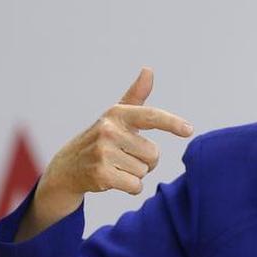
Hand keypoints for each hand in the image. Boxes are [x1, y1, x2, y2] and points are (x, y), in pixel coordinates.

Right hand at [17, 67, 192, 239]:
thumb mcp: (116, 116)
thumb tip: (148, 69)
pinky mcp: (101, 175)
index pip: (150, 116)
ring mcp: (103, 152)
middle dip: (145, 160)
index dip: (171, 123)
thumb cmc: (100, 139)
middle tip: (124, 156)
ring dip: (136, 173)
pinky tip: (113, 179)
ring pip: (145, 171)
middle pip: (153, 153)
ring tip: (116, 166)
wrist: (67, 168)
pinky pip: (136, 185)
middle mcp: (109, 130)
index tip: (189, 130)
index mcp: (117, 114)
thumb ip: (136, 95)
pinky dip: (131, 187)